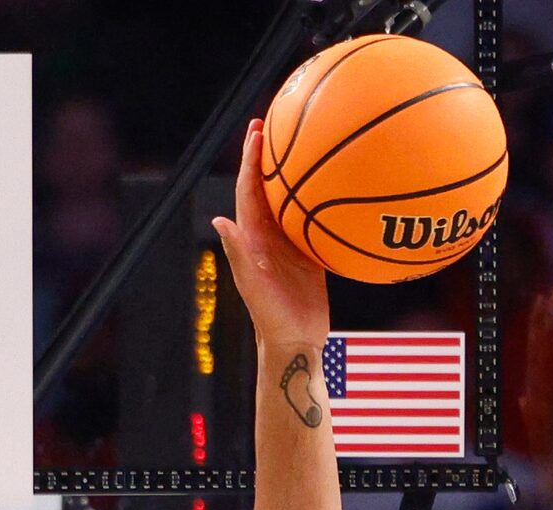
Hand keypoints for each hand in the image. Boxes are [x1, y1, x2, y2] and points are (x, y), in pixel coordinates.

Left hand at [213, 119, 329, 348]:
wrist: (295, 343)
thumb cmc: (271, 320)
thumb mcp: (254, 287)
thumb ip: (238, 254)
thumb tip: (220, 221)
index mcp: (253, 238)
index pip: (250, 190)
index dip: (251, 160)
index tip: (257, 132)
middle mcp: (269, 237)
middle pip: (267, 187)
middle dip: (267, 155)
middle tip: (272, 123)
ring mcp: (289, 246)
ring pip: (289, 201)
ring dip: (291, 174)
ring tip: (300, 145)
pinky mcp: (308, 258)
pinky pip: (313, 222)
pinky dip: (318, 203)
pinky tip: (332, 188)